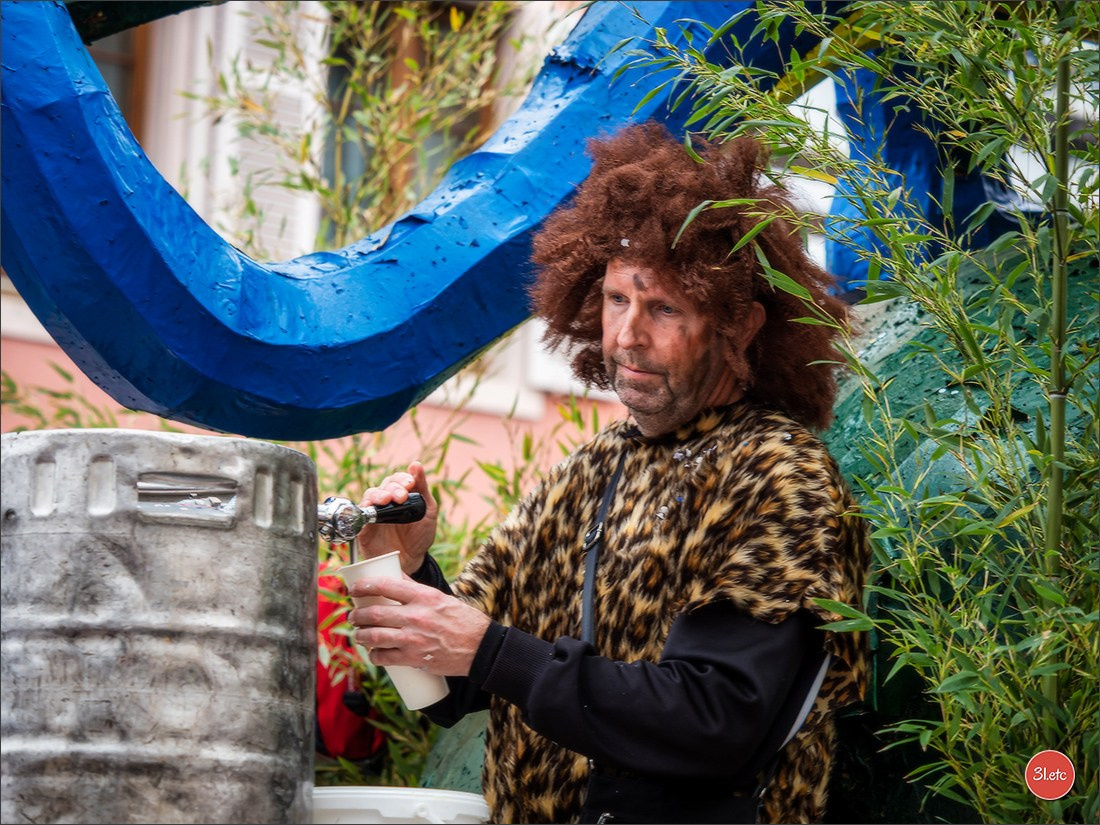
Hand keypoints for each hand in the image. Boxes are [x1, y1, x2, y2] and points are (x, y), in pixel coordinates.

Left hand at [347, 577, 490, 676]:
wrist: (480, 647)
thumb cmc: (461, 620)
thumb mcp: (440, 597)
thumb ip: (415, 589)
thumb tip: (394, 575)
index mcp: (423, 596)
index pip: (385, 585)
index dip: (364, 586)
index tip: (354, 589)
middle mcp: (416, 616)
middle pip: (374, 613)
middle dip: (357, 615)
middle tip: (354, 616)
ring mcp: (413, 638)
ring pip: (374, 636)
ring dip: (360, 636)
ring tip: (358, 635)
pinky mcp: (413, 659)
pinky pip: (384, 657)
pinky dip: (374, 656)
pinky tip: (374, 653)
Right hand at [356, 461, 437, 574]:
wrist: (412, 561)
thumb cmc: (419, 536)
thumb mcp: (428, 511)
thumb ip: (422, 489)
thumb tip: (416, 465)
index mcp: (401, 495)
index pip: (397, 479)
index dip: (402, 478)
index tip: (410, 483)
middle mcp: (386, 502)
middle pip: (383, 486)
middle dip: (393, 487)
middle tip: (402, 496)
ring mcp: (374, 514)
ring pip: (370, 496)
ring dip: (379, 495)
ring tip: (388, 499)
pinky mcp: (364, 528)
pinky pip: (360, 514)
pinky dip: (365, 508)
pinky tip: (372, 507)